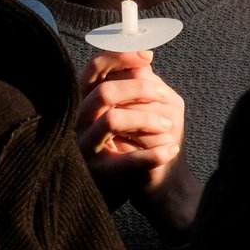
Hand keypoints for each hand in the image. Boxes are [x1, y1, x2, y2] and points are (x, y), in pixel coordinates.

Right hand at [76, 50, 200, 243]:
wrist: (130, 193)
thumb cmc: (130, 145)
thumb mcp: (127, 111)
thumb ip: (131, 85)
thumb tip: (144, 59)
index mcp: (84, 103)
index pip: (93, 69)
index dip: (120, 57)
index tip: (147, 56)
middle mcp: (78, 123)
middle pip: (104, 92)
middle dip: (139, 89)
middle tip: (163, 97)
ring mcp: (84, 150)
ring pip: (113, 120)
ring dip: (147, 118)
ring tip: (169, 126)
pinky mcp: (98, 176)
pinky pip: (126, 161)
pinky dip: (153, 154)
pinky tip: (171, 150)